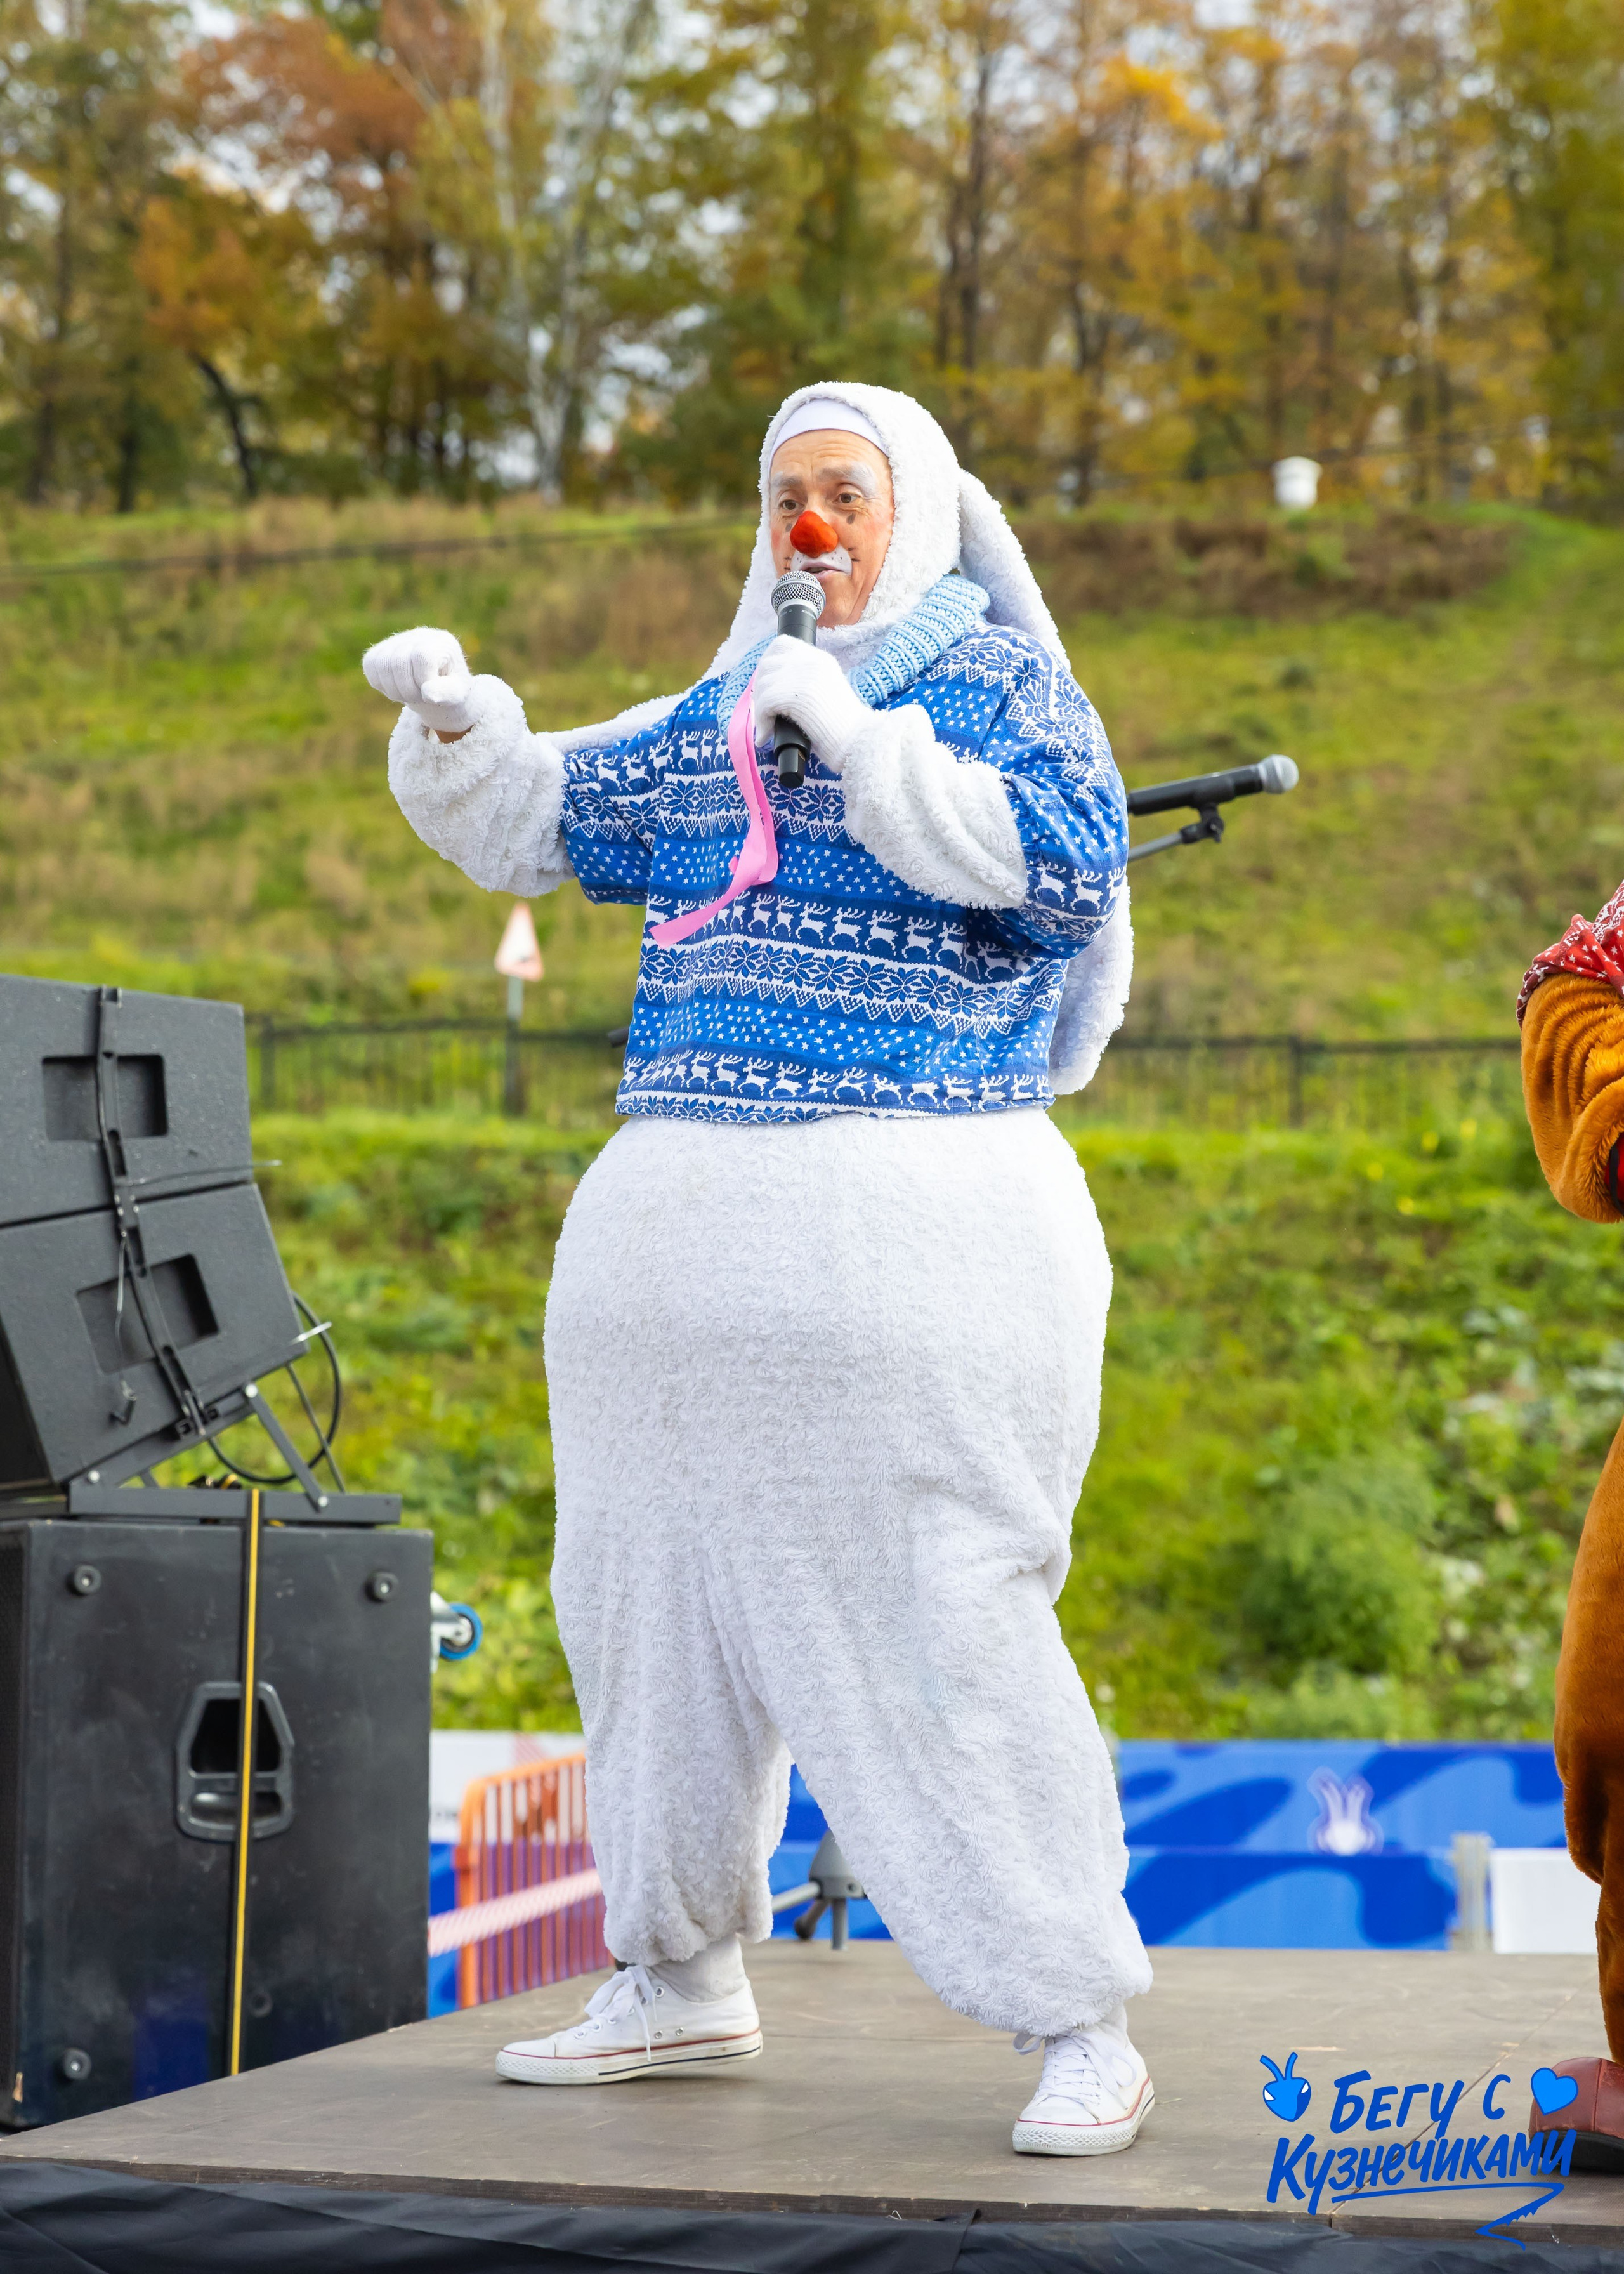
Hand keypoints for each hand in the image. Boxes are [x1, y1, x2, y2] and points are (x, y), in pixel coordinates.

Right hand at [363, 626, 476, 734]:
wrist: (436, 688)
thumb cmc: (450, 690)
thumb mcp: (457, 694)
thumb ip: (447, 693)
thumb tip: (428, 694)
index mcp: (441, 642)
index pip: (422, 657)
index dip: (423, 681)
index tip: (431, 694)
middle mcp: (418, 636)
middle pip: (399, 661)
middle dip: (408, 690)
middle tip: (419, 698)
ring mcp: (397, 641)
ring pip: (382, 663)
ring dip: (394, 690)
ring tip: (408, 695)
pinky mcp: (380, 650)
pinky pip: (370, 665)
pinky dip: (380, 683)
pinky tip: (396, 688)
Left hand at [751, 635, 870, 772]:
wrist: (858, 739)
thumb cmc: (843, 726)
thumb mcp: (826, 690)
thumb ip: (805, 681)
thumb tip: (773, 687)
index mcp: (820, 658)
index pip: (783, 644)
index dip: (768, 661)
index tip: (765, 681)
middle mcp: (811, 660)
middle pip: (767, 663)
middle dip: (759, 688)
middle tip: (763, 710)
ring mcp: (803, 675)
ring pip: (763, 684)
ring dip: (760, 707)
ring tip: (765, 726)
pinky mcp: (794, 693)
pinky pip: (764, 704)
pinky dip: (761, 722)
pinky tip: (766, 736)